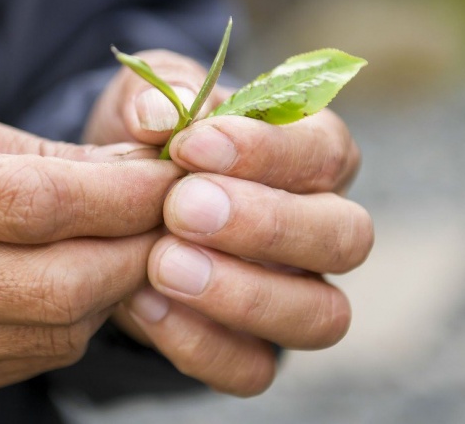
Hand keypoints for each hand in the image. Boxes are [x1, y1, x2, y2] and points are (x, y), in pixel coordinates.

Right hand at [0, 99, 183, 403]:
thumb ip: (35, 154)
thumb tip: (132, 173)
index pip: (36, 203)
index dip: (122, 194)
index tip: (171, 178)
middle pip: (59, 282)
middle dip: (136, 248)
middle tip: (169, 216)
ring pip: (57, 331)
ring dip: (115, 286)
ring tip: (128, 244)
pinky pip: (33, 358)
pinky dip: (76, 318)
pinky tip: (80, 282)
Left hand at [85, 50, 373, 395]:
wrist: (120, 209)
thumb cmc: (151, 145)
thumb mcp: (148, 104)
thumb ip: (158, 95)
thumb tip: (159, 112)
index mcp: (309, 157)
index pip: (324, 152)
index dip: (265, 150)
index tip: (191, 144)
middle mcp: (318, 229)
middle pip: (344, 237)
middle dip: (266, 225)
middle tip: (183, 209)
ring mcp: (293, 296)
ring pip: (320, 315)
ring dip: (244, 294)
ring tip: (162, 264)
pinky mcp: (250, 347)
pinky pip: (254, 369)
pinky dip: (203, 344)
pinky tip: (146, 305)